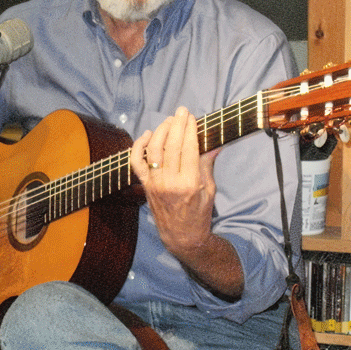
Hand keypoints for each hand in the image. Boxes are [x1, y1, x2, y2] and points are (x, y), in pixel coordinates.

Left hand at [130, 106, 216, 258]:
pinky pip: (136, 163)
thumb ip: (208, 165)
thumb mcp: (210, 191)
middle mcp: (170, 183)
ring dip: (160, 131)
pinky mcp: (145, 186)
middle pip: (171, 145)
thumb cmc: (199, 214)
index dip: (189, 129)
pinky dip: (139, 146)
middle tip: (181, 111)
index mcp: (190, 184)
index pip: (188, 148)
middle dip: (177, 124)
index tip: (191, 116)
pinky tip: (147, 134)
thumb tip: (214, 144)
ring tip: (168, 120)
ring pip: (154, 150)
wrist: (181, 237)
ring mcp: (155, 184)